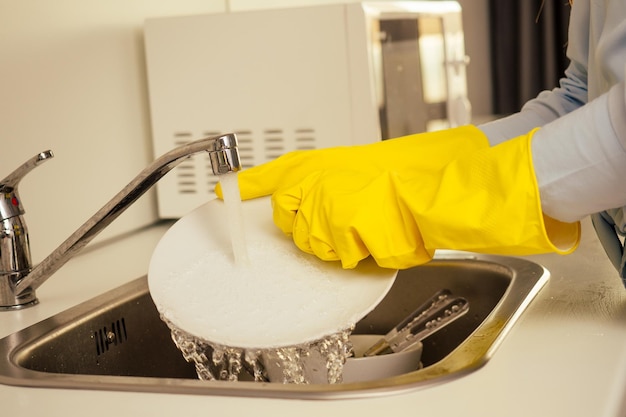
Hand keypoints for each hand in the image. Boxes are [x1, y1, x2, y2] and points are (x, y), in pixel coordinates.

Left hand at [269, 131, 579, 268]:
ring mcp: (323, 210)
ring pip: (317, 247)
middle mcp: (311, 184)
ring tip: (374, 221)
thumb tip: (300, 204)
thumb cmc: (410, 172)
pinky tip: (382, 232)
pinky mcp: (340, 233)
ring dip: (345, 243)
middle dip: (317, 227)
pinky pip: (343, 258)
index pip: (265, 177)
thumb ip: (324, 185)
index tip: (221, 194)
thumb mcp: (358, 168)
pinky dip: (364, 253)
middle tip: (353, 212)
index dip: (241, 188)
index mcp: (313, 163)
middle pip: (292, 224)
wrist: (440, 185)